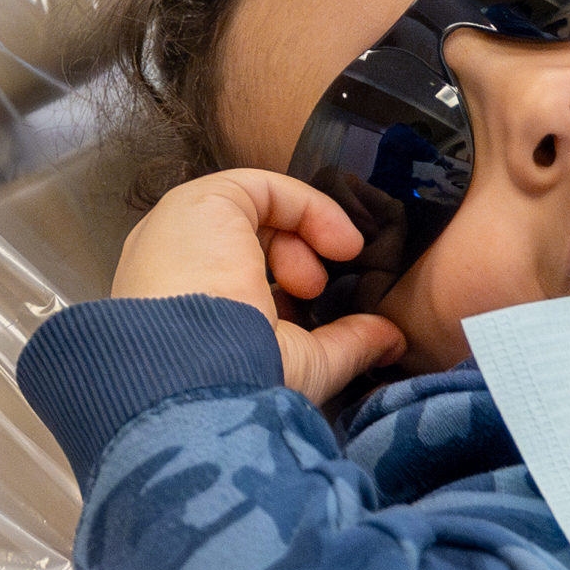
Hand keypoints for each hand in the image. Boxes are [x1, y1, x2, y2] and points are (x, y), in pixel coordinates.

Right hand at [112, 169, 406, 401]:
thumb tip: (392, 341)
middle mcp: (177, 271)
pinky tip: (340, 243)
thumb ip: (348, 344)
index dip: (290, 293)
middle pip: (250, 248)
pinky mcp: (199, 202)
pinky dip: (308, 207)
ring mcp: (183, 233)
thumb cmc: (240, 380)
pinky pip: (263, 189)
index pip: (242, 288)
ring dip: (305, 239)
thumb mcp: (304, 366)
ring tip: (321, 281)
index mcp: (187, 315)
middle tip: (322, 294)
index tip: (325, 309)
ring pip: (256, 217)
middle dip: (300, 264)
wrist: (199, 368)